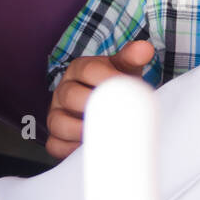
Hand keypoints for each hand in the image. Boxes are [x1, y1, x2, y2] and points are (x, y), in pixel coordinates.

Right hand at [46, 40, 154, 159]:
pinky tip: (89, 151)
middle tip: (117, 116)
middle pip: (70, 96)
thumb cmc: (115, 85)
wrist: (108, 104)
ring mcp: (55, 114)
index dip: (108, 79)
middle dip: (94, 106)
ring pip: (58, 122)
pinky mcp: (54, 137)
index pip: (89, 69)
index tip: (127, 88)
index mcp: (79, 69)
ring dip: (80, 131)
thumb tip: (145, 48)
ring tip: (104, 136)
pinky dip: (70, 151)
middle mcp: (63, 90)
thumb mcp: (124, 68)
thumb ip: (132, 57)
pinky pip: (55, 145)